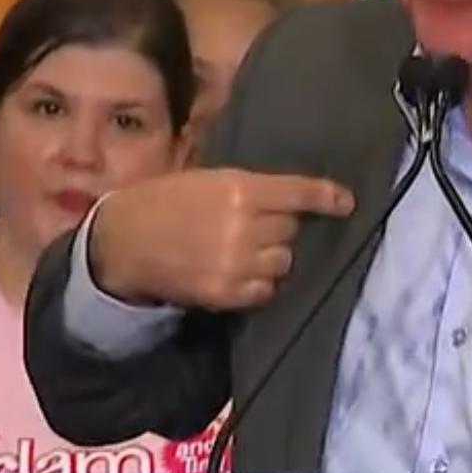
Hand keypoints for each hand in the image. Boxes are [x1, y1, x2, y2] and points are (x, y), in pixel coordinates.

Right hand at [89, 168, 355, 309]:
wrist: (124, 241)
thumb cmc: (165, 201)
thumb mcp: (207, 179)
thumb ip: (248, 188)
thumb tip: (290, 200)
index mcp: (240, 189)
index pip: (299, 193)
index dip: (327, 198)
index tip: (347, 203)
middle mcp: (245, 226)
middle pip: (292, 230)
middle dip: (281, 227)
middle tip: (259, 225)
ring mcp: (237, 263)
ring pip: (283, 262)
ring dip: (272, 256)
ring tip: (247, 251)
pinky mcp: (227, 293)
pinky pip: (265, 291)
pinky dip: (259, 284)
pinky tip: (240, 273)